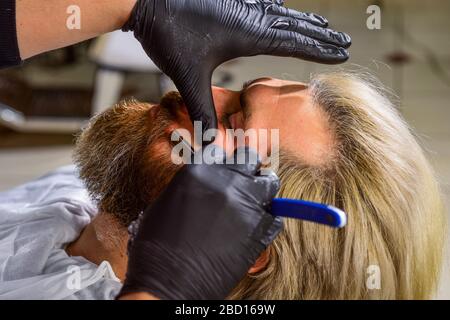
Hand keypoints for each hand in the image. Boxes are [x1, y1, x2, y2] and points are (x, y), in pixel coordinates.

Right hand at [118, 147, 281, 299]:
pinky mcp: (259, 231)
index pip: (220, 149)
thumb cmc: (158, 247)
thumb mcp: (166, 202)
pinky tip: (256, 225)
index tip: (225, 167)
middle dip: (247, 166)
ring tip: (255, 198)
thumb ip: (193, 184)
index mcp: (198, 172)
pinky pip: (274, 215)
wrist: (167, 283)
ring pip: (269, 182)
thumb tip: (210, 181)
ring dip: (262, 188)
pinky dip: (268, 218)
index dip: (222, 160)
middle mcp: (225, 182)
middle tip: (244, 178)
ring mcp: (245, 205)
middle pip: (249, 158)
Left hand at [123, 0, 350, 132]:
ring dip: (303, 21)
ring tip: (321, 24)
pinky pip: (262, 4)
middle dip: (320, 35)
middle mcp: (250, 16)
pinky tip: (279, 5)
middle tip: (342, 39)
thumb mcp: (189, 77)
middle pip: (294, 26)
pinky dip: (277, 8)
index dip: (318, 49)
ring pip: (281, 13)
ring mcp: (240, 6)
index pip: (293, 42)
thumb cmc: (169, 35)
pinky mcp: (228, 2)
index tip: (341, 52)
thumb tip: (211, 143)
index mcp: (249, 34)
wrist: (145, 0)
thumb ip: (202, 110)